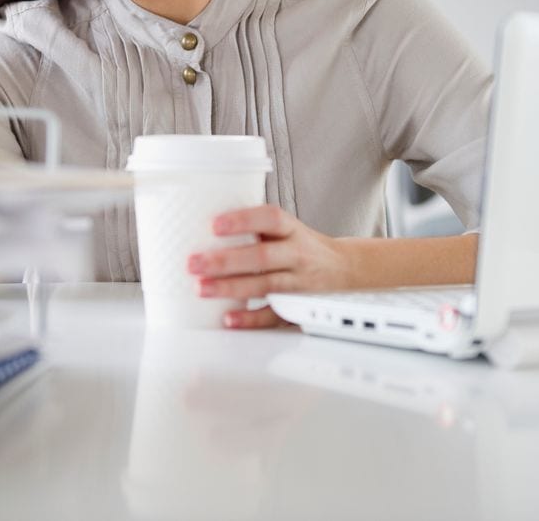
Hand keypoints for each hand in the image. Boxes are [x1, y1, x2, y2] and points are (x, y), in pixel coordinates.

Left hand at [187, 205, 360, 329]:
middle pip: (263, 256)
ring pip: (265, 285)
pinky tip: (229, 317)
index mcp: (291, 229)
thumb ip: (255, 226)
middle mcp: (297, 254)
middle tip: (194, 263)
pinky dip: (251, 318)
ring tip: (201, 288)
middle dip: (226, 261)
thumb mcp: (285, 228)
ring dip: (231, 288)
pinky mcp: (297, 306)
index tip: (214, 225)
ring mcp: (298, 282)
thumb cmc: (302, 244)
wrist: (344, 267)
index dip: (243, 221)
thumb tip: (204, 223)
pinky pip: (274, 315)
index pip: (270, 219)